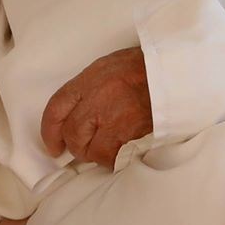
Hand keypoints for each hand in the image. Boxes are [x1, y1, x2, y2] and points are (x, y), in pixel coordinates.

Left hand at [39, 46, 152, 166]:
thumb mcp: (107, 67)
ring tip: (107, 146)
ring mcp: (113, 119)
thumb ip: (88, 88)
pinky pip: (112, 157)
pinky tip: (121, 149)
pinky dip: (113, 158)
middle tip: (85, 146)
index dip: (50, 131)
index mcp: (89, 80)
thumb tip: (77, 112)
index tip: (53, 144)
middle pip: (72, 134)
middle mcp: (96, 100)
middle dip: (75, 146)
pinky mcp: (130, 135)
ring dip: (96, 153)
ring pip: (91, 150)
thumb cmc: (143, 68)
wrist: (174, 73)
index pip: (56, 108)